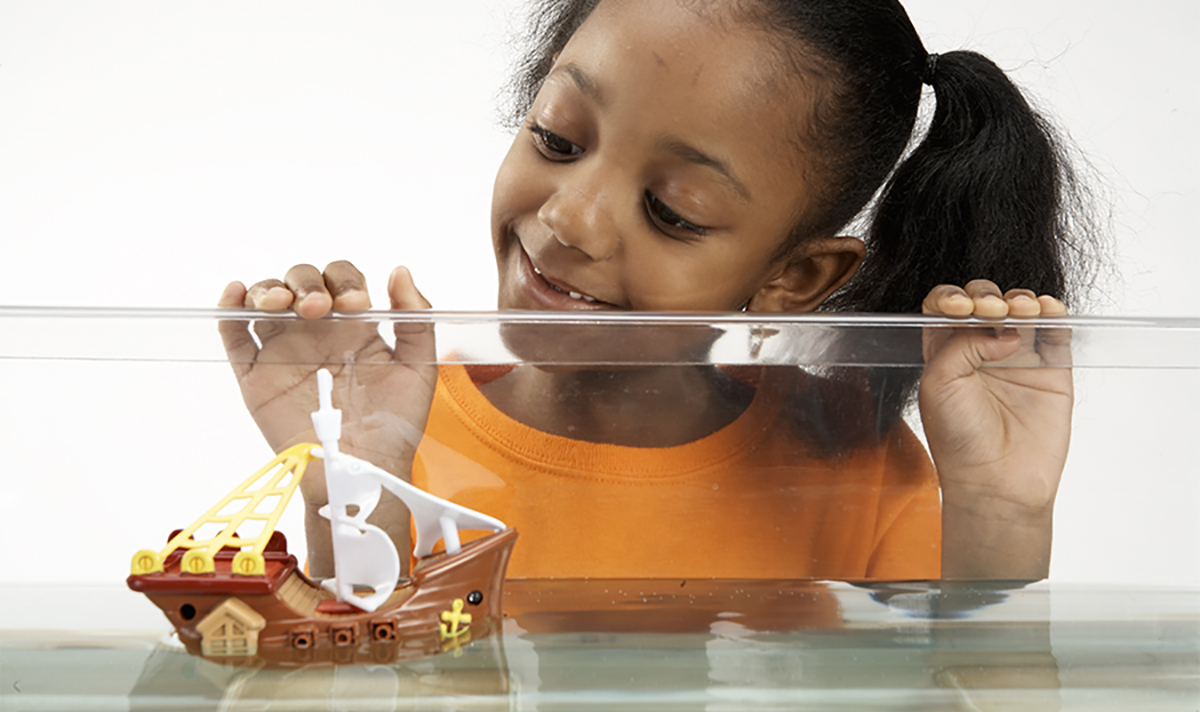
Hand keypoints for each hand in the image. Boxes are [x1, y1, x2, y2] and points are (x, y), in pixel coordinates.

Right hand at [218, 261, 435, 575]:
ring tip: (284, 304)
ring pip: (264, 300)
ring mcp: (283, 351)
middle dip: (308, 283)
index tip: (358, 305)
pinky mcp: (256, 376)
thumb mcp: (418, 369)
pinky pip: (233, 334)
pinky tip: (236, 292)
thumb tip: (399, 271)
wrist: (365, 472)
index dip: (345, 281)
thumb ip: (416, 318)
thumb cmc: (396, 426)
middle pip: (300, 282)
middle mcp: (316, 333)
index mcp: (353, 327)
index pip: (341, 280)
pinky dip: (228, 308)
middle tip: (321, 308)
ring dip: (269, 289)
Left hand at [919, 280, 1071, 578]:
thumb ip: (960, 345)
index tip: (957, 307)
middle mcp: (980, 351)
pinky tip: (1046, 309)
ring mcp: (1017, 358)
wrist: (997, 481)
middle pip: (984, 301)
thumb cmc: (958, 439)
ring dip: (1020, 299)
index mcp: (944, 352)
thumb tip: (1002, 329)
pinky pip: (1056, 329)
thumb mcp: (938, 384)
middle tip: (990, 313)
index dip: (950, 297)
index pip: (944, 307)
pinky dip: (1054, 311)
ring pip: (1020, 308)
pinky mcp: (1051, 369)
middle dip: (986, 296)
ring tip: (1020, 312)